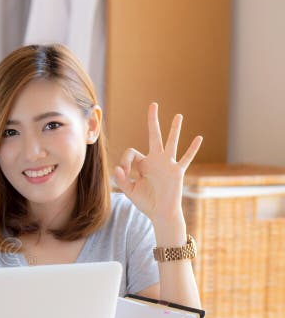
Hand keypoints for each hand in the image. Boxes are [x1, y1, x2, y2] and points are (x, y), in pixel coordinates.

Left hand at [113, 103, 201, 225]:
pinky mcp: (177, 172)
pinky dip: (192, 149)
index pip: (131, 152)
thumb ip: (122, 180)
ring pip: (172, 142)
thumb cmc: (145, 202)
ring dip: (174, 129)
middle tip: (153, 104)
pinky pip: (186, 158)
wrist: (160, 213)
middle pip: (155, 136)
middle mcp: (156, 160)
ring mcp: (167, 164)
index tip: (123, 172)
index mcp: (143, 163)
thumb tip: (118, 169)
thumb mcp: (129, 191)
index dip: (124, 161)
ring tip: (178, 115)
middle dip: (153, 121)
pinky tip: (199, 138)